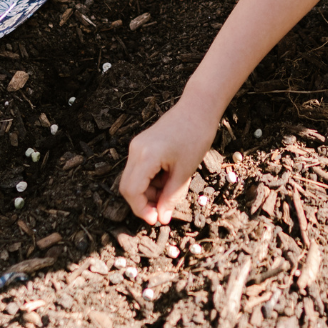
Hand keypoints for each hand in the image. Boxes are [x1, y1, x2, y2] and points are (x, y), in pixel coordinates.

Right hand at [120, 97, 217, 224]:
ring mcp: (137, 145)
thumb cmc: (196, 136)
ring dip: (149, 191)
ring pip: (133, 178)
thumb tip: (162, 218)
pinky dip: (151, 179)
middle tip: (163, 209)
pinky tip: (169, 177)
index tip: (157, 219)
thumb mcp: (185, 170)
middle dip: (143, 202)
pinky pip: (140, 168)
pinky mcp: (142, 143)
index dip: (141, 209)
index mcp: (146, 156)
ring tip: (172, 188)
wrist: (199, 107)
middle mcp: (136, 150)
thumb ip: (171, 196)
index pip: (132, 192)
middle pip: (127, 187)